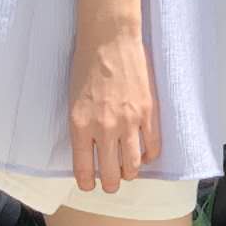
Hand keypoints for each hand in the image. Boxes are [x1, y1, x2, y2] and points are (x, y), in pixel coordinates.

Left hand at [68, 27, 161, 193]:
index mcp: (80, 125)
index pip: (83, 169)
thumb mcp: (73, 100)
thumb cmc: (86, 65)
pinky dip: (148, 157)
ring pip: (134, 166)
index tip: (88, 186)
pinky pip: (153, 147)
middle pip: (111, 174)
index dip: (86, 183)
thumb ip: (81, 126)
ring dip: (130, 174)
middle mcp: (104, 128)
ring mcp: (129, 122)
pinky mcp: (149, 113)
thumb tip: (90, 150)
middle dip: (110, 184)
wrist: (109, 39)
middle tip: (110, 183)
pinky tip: (144, 154)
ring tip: (127, 172)